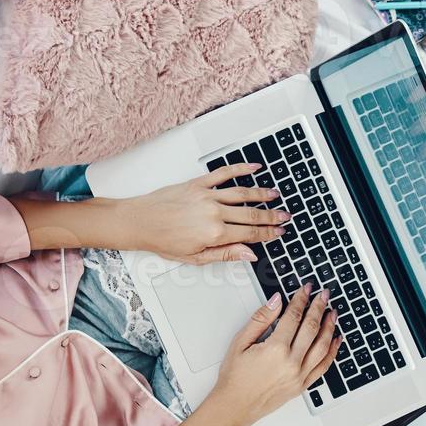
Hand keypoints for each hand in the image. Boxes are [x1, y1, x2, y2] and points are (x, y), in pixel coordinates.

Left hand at [122, 164, 288, 263]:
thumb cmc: (163, 240)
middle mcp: (213, 212)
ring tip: (275, 195)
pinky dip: (240, 169)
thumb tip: (249, 254)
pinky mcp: (198, 183)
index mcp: (215, 233)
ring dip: (262, 193)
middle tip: (285, 216)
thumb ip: (226, 254)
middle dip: (271, 215)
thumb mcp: (196, 257)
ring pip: (242, 193)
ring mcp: (207, 195)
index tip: (279, 232)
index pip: (250, 233)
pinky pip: (223, 174)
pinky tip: (254, 167)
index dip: (268, 233)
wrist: (140, 222)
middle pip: (251, 214)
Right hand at [204, 285, 341, 425]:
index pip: (294, 316)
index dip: (301, 299)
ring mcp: (299, 375)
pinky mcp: (302, 385)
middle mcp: (291, 363)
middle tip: (324, 295)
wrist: (234, 406)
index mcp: (275, 350)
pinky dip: (333, 351)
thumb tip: (276, 301)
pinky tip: (336, 339)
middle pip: (312, 328)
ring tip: (333, 312)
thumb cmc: (234, 378)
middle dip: (319, 307)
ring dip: (330, 326)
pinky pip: (324, 366)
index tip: (306, 289)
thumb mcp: (240, 342)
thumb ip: (261, 319)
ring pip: (322, 346)